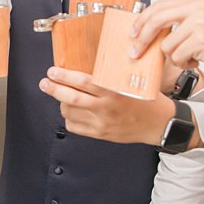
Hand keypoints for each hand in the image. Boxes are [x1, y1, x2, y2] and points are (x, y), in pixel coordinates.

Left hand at [39, 67, 176, 145]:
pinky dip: (70, 118)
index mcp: (114, 92)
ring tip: (63, 97)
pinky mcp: (100, 134)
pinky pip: (75, 127)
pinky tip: (74, 112)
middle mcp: (106, 108)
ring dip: (62, 103)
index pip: (83, 82)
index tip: (52, 71)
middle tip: (44, 83)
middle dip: (53, 90)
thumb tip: (84, 69)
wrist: (158, 124)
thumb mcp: (130, 83)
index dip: (64, 76)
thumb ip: (109, 79)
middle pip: (71, 98)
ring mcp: (102, 123)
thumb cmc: (146, 99)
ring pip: (70, 113)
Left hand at [129, 0, 203, 75]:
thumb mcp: (203, 22)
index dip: (142, 20)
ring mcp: (198, 24)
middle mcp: (196, 9)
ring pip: (166, 45)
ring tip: (190, 56)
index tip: (134, 32)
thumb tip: (151, 32)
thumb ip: (180, 22)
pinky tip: (197, 60)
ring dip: (175, 57)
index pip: (159, 6)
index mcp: (194, 2)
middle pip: (156, 20)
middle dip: (142, 38)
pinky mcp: (201, 40)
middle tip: (137, 51)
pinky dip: (184, 63)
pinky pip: (177, 56)